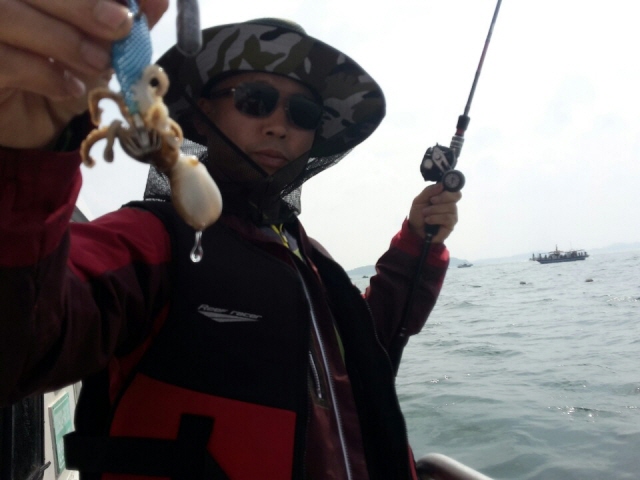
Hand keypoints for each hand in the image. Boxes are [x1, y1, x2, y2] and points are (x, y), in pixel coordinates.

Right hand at [0, 0, 167, 149]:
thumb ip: (128, 19)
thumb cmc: (68, 68)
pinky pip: (4, 60)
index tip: (130, 5)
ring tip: (99, 63)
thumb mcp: (103, 43)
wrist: (38, 119)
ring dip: (64, 39)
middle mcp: (4, 1)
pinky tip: (70, 87)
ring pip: (8, 15)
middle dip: (82, 5)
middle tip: (121, 25)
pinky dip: (44, 73)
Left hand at [408, 183, 460, 242]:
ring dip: (434, 210)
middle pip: (456, 196)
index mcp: (444, 197)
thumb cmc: (418, 214)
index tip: (441, 188)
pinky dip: (435, 218)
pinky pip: (447, 218)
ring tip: (425, 214)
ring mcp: (452, 215)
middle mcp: (451, 205)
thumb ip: (429, 191)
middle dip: (442, 198)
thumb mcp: (419, 200)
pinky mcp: (450, 225)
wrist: (414, 230)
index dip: (451, 187)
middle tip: (431, 201)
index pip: (455, 189)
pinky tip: (428, 220)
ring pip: (450, 207)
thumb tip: (441, 185)